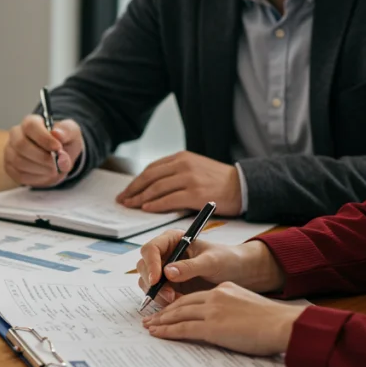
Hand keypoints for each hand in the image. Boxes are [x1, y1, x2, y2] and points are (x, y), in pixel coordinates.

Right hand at [4, 116, 83, 187]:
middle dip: (42, 157)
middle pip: (21, 145)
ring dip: (40, 169)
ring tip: (53, 170)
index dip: (44, 138)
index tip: (58, 148)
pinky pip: (19, 175)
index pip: (30, 126)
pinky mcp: (10, 167)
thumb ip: (67, 132)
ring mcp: (10, 151)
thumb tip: (57, 134)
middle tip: (56, 164)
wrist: (58, 158)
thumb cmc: (63, 142)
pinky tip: (45, 174)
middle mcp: (16, 134)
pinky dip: (36, 178)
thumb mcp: (72, 133)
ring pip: (19, 161)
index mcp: (30, 122)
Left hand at [117, 151, 240, 214]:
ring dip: (140, 198)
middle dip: (133, 190)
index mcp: (181, 157)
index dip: (136, 181)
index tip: (127, 191)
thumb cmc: (218, 180)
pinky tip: (146, 208)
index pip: (151, 169)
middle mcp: (183, 165)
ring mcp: (189, 179)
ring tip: (131, 206)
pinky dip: (155, 204)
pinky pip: (169, 199)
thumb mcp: (194, 167)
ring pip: (156, 188)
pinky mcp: (195, 193)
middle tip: (123, 200)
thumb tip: (151, 187)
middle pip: (150, 178)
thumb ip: (175, 172)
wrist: (242, 186)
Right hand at [137, 230, 284, 304]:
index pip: (151, 249)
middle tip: (168, 295)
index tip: (156, 279)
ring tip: (176, 300)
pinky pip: (158, 295)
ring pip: (147, 282)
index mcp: (173, 240)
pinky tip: (178, 304)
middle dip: (152, 283)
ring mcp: (165, 271)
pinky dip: (164, 301)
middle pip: (144, 267)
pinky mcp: (170, 287)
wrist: (241, 274)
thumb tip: (168, 272)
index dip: (150, 264)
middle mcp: (165, 254)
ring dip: (157, 293)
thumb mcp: (212, 261)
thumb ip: (190, 266)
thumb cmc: (228, 260)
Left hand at [142, 282, 305, 356]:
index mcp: (224, 289)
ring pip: (179, 314)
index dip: (178, 303)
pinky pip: (183, 329)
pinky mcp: (212, 327)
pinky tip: (158, 334)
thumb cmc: (273, 321)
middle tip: (151, 317)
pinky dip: (168, 331)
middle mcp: (215, 296)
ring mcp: (213, 310)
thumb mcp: (248, 304)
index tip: (168, 309)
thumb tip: (223, 319)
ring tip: (150, 326)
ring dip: (162, 321)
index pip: (194, 296)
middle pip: (182, 303)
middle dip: (165, 311)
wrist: (283, 324)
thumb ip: (231, 307)